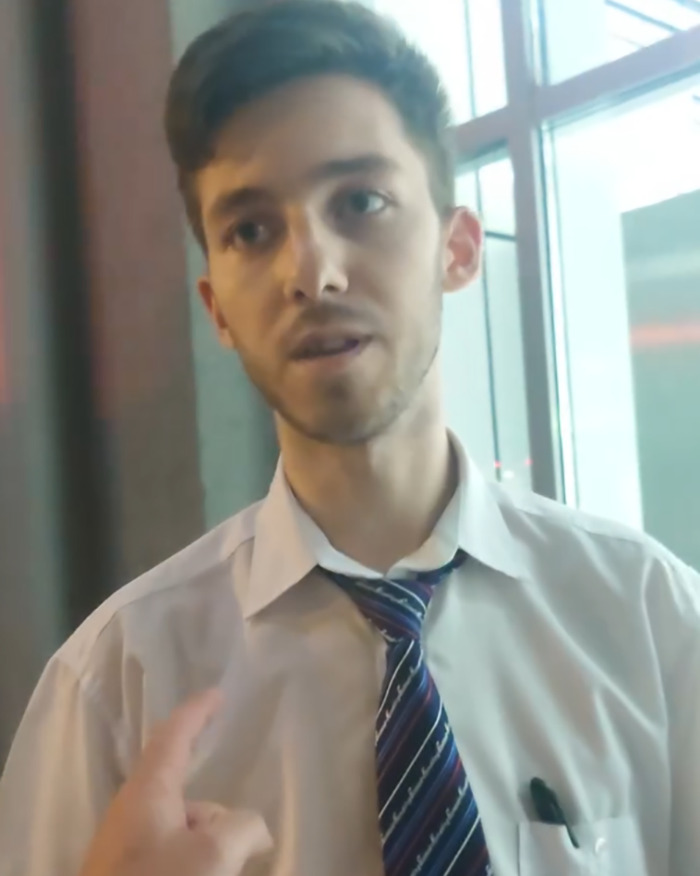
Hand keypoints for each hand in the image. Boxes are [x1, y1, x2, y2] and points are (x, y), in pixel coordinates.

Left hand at [79, 689, 272, 875]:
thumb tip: (252, 826)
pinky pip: (168, 854)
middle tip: (244, 834)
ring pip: (178, 830)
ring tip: (228, 869)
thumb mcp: (213, 855)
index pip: (173, 734)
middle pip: (181, 790)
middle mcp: (131, 812)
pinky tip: (209, 875)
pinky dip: (193, 862)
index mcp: (147, 790)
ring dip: (206, 843)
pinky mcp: (126, 874)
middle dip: (215, 809)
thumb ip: (242, 826)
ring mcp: (124, 848)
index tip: (218, 694)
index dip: (197, 710)